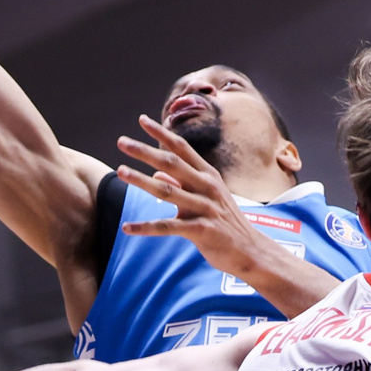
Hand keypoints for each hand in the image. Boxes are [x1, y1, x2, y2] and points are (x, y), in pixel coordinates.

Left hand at [116, 116, 279, 282]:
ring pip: (166, 191)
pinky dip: (145, 227)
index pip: (181, 148)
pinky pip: (168, 227)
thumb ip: (181, 185)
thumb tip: (157, 175)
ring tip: (120, 172)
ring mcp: (205, 207)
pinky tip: (127, 228)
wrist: (250, 251)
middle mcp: (207, 186)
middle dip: (144, 151)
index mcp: (208, 174)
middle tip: (121, 141)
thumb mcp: (207, 197)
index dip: (161, 133)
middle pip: (171, 163)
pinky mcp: (202, 230)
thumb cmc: (225, 222)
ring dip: (140, 181)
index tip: (142, 120)